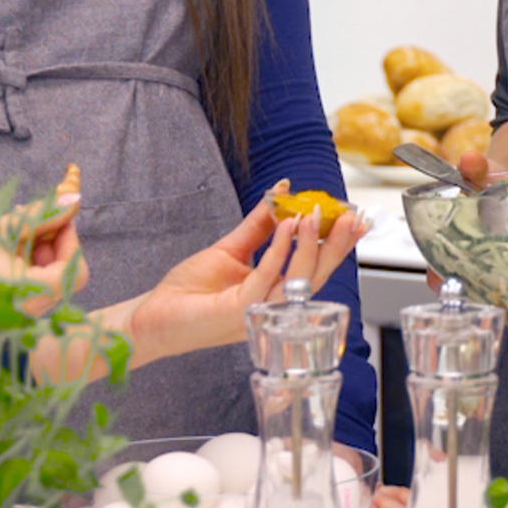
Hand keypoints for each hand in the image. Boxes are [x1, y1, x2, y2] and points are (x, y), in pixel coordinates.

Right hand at [0, 193, 87, 313]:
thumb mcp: (2, 229)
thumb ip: (42, 216)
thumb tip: (74, 199)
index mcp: (28, 299)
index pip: (75, 273)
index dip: (70, 242)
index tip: (56, 220)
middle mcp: (23, 320)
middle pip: (61, 280)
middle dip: (54, 248)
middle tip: (34, 225)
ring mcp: (10, 326)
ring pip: (44, 288)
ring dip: (38, 259)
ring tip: (14, 237)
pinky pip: (25, 297)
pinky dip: (23, 273)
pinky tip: (2, 254)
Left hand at [128, 199, 366, 364]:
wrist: (152, 316)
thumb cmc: (189, 290)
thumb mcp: (230, 249)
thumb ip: (259, 225)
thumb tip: (283, 192)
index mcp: (274, 293)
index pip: (314, 269)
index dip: (336, 246)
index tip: (355, 221)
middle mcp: (272, 306)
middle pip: (315, 277)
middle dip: (336, 246)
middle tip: (353, 218)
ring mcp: (258, 312)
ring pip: (296, 281)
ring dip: (310, 246)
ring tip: (316, 215)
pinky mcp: (238, 312)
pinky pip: (265, 279)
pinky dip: (279, 251)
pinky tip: (287, 226)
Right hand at [451, 148, 507, 329]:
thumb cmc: (489, 181)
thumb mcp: (482, 173)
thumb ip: (475, 169)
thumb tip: (470, 160)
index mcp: (450, 241)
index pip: (436, 268)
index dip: (441, 281)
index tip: (453, 286)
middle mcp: (468, 262)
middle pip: (466, 294)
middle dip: (481, 304)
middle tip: (500, 307)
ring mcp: (492, 271)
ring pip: (493, 301)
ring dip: (507, 312)